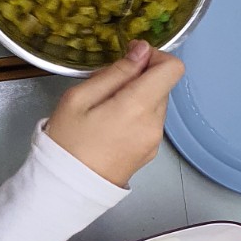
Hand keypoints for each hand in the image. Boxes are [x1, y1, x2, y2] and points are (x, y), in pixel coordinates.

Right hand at [46, 41, 184, 186]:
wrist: (68, 189)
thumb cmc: (67, 142)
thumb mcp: (79, 98)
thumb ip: (116, 72)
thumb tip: (141, 51)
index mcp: (138, 107)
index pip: (173, 68)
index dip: (154, 57)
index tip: (130, 60)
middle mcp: (154, 124)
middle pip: (162, 85)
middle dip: (139, 78)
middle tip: (106, 87)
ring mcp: (155, 140)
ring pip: (156, 102)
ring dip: (137, 96)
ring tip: (105, 109)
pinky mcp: (150, 151)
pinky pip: (150, 121)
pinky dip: (136, 115)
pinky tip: (110, 125)